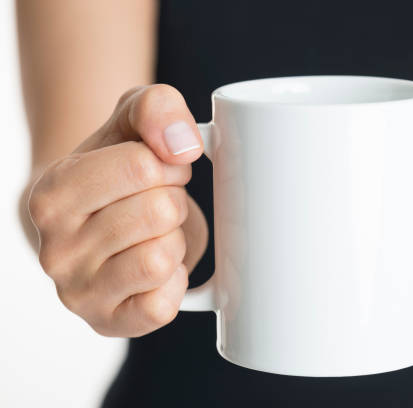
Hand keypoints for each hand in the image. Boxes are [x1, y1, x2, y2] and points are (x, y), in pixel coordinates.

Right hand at [27, 85, 208, 336]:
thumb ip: (157, 107)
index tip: (158, 169)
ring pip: (163, 257)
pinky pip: (162, 305)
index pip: (142, 166)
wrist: (101, 222)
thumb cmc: (119, 168)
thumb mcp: (133, 120)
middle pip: (159, 211)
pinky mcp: (109, 323)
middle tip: (157, 203)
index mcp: (52, 195)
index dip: (169, 163)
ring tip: (154, 235)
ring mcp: (79, 293)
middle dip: (172, 200)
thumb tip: (183, 144)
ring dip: (173, 241)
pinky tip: (158, 270)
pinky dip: (174, 282)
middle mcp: (54, 250)